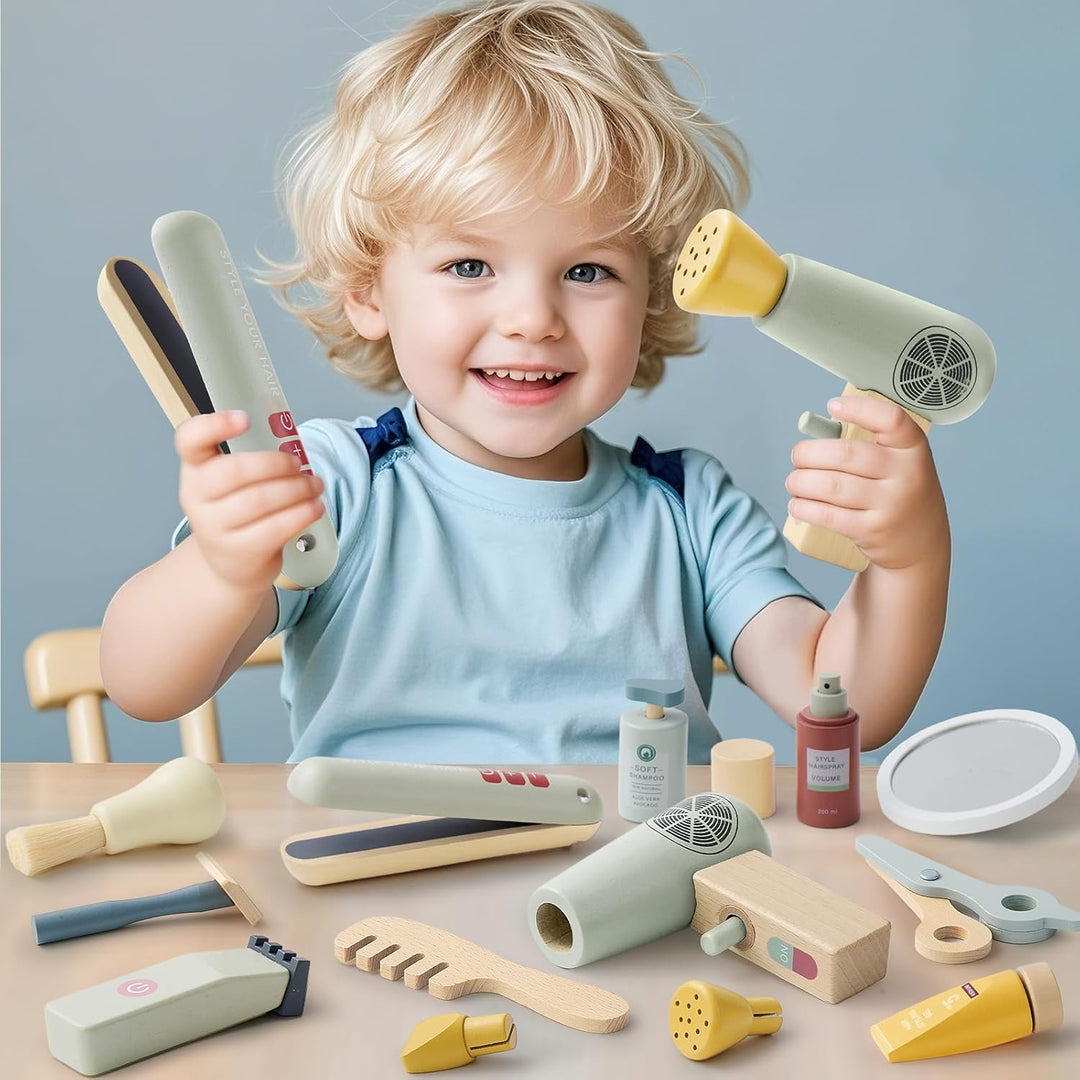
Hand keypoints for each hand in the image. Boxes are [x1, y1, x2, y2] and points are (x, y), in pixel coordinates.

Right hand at [176, 411, 326, 592]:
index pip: (189, 440)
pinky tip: (315, 507)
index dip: (213, 426)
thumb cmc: (236, 512)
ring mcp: (214, 527)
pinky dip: (302, 514)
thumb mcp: (230, 483)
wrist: (229, 564)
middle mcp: (197, 497)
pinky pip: (275, 528)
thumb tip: (295, 444)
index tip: (244, 419)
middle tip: (298, 464)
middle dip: (276, 464)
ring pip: (259, 500)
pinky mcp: (239, 551)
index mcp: (195, 469)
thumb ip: (251, 459)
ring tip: (315, 485)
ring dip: (297, 489)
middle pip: (234, 471)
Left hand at [785, 394, 948, 570]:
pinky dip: (804, 507)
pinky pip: (827, 515)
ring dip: (801, 481)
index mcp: (913, 450)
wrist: (921, 545)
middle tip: (797, 456)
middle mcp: (906, 475)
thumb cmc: (900, 495)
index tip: (833, 406)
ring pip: (831, 485)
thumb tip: (817, 433)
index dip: (859, 408)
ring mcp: (890, 505)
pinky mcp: (872, 531)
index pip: (891, 420)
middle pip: (846, 454)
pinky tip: (797, 504)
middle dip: (809, 453)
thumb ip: (871, 447)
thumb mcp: (901, 464)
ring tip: (794, 482)